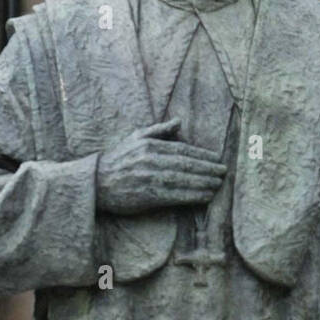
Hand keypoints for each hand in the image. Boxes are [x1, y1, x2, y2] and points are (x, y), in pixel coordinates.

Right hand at [96, 119, 226, 214]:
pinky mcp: (147, 196)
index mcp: (150, 145)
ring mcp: (149, 178)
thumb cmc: (117, 160)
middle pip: (187, 165)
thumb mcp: (135, 138)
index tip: (218, 160)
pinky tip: (205, 197)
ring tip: (218, 185)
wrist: (95, 183)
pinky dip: (192, 196)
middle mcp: (151, 160)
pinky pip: (175, 195)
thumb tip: (179, 122)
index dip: (204, 156)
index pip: (183, 150)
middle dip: (208, 169)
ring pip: (184, 180)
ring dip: (204, 183)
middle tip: (224, 173)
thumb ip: (158, 130)